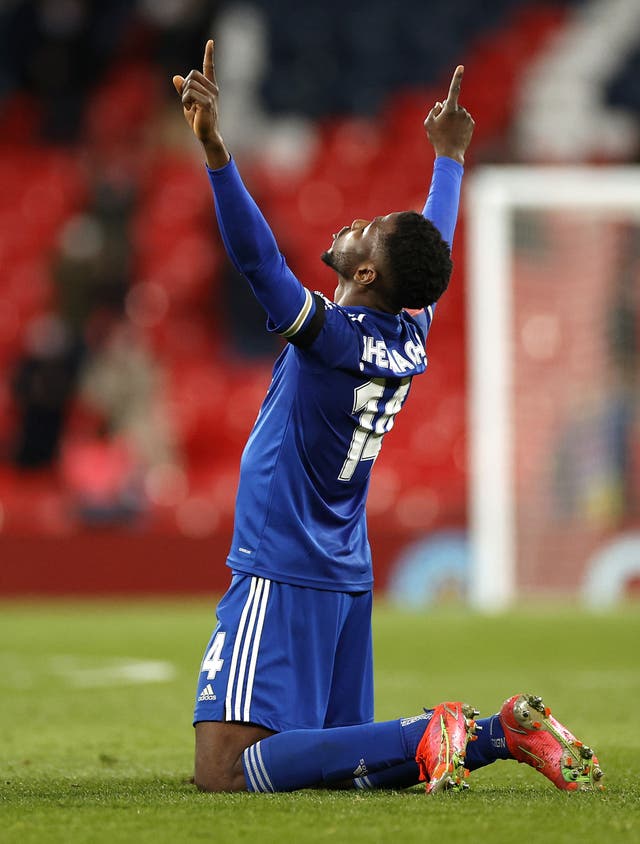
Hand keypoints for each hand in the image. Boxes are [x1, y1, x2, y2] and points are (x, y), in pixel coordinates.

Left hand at [173, 40, 229, 168]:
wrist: (207, 135)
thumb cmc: (199, 120)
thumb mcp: (188, 102)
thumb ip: (183, 90)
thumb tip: (176, 77)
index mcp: (209, 87)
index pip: (209, 68)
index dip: (209, 54)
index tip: (210, 42)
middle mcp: (212, 89)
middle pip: (193, 74)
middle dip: (185, 85)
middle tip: (187, 100)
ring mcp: (211, 96)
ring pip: (190, 84)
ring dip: (184, 95)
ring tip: (189, 106)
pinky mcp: (207, 103)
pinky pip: (190, 94)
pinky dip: (186, 101)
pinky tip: (190, 109)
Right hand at [424, 66, 474, 164]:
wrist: (450, 154)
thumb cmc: (437, 139)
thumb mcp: (428, 124)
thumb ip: (433, 111)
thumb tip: (440, 104)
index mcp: (450, 108)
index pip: (454, 89)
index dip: (457, 77)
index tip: (461, 67)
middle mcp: (461, 110)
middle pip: (453, 105)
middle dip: (448, 112)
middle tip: (443, 126)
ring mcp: (467, 118)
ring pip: (459, 114)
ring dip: (454, 120)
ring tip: (449, 132)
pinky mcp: (472, 124)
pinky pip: (464, 121)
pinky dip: (460, 125)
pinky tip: (456, 134)